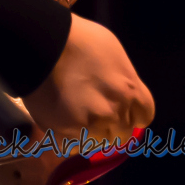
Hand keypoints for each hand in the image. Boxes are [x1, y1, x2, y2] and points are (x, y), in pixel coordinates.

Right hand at [23, 14, 153, 141]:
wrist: (40, 44)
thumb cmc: (79, 40)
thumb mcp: (113, 52)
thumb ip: (122, 78)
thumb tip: (120, 91)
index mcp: (129, 91)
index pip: (144, 116)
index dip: (133, 114)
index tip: (123, 111)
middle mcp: (113, 113)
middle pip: (121, 133)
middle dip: (111, 125)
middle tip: (96, 113)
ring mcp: (88, 126)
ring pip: (98, 142)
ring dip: (91, 133)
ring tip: (77, 117)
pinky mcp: (63, 134)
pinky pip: (74, 145)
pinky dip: (71, 137)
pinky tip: (63, 121)